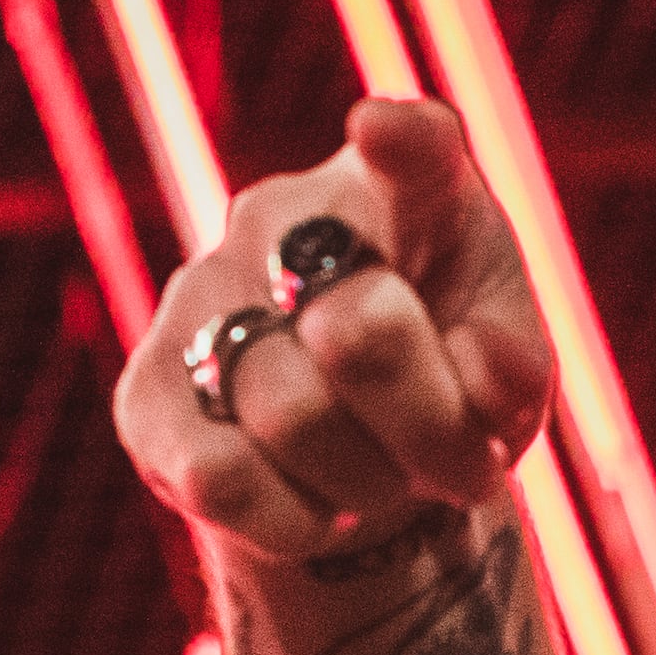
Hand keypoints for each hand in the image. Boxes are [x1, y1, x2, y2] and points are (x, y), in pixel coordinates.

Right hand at [110, 100, 552, 568]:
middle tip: (450, 460)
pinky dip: (294, 521)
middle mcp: (283, 219)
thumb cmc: (448, 392)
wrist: (359, 466)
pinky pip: (222, 478)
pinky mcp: (145, 392)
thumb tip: (488, 370)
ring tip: (379, 476)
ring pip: (293, 414)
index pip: (413, 153)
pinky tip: (312, 506)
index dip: (405, 144)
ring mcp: (200, 294)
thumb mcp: (507, 387)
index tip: (388, 133)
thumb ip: (511, 372)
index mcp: (400, 194)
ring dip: (367, 480)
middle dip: (426, 422)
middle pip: (362, 330)